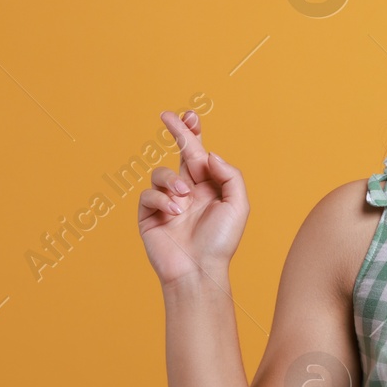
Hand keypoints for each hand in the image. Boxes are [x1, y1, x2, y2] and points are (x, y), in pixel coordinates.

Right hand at [138, 109, 249, 286]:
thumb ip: (229, 175)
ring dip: (172, 182)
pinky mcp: (149, 215)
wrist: (199, 270)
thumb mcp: (238, 205)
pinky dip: (161, 200)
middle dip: (176, 132)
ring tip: (183, 199)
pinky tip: (174, 213)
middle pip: (180, 153)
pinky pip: (148, 195)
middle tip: (168, 116)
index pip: (200, 154)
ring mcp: (167, 202)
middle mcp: (187, 191)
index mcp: (208, 187)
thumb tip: (209, 154)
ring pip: (162, 173)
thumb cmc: (221, 242)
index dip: (194, 134)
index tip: (190, 116)